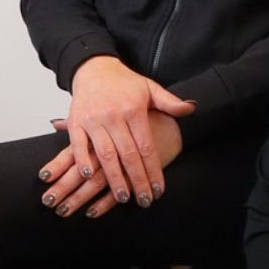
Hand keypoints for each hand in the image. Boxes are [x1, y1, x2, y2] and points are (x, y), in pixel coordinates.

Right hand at [37, 58, 193, 212]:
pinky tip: (90, 176)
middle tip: (144, 200)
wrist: (95, 68)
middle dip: (137, 180)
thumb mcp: (150, 88)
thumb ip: (170, 102)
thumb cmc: (124, 82)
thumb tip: (191, 109)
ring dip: (113, 178)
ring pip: (105, 154)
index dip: (153, 170)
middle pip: (128, 155)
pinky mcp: (76, 122)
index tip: (159, 190)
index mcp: (134, 110)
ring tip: (123, 197)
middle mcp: (114, 116)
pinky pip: (78, 145)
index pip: (146, 147)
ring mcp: (94, 120)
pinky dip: (83, 161)